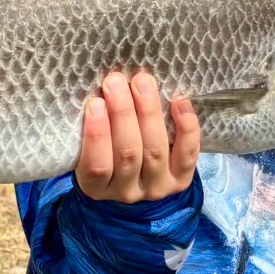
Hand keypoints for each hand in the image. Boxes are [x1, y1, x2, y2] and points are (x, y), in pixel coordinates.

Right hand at [75, 71, 200, 202]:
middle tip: (116, 81)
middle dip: (122, 113)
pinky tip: (178, 102)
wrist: (135, 179)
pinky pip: (187, 154)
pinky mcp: (180, 181)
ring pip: (155, 150)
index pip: (96, 166)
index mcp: (95, 187)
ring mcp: (156, 188)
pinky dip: (186, 128)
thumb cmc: (104, 152)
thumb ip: (90, 128)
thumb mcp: (87, 148)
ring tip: (141, 82)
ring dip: (149, 112)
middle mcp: (126, 192)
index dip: (97, 135)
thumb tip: (100, 90)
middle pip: (128, 153)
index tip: (95, 103)